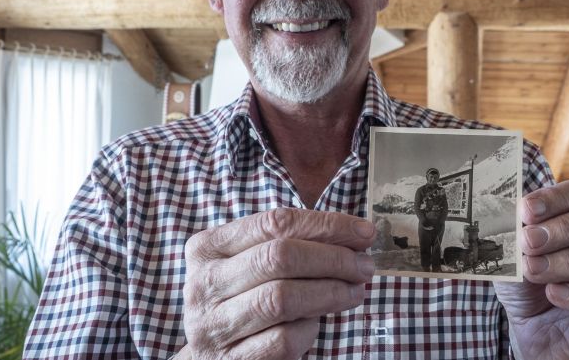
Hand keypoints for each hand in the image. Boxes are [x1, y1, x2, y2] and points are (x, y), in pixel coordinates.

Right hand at [180, 208, 375, 359]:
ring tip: (355, 291)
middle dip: (333, 258)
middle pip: (279, 256)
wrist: (210, 359)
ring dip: (330, 292)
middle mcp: (204, 283)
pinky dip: (310, 329)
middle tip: (364, 266)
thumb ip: (289, 244)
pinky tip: (319, 322)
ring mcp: (213, 325)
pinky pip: (283, 339)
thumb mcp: (251, 264)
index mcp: (208, 248)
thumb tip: (354, 235)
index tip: (364, 232)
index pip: (274, 222)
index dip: (326, 224)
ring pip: (282, 298)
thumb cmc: (241, 299)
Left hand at [493, 180, 568, 359]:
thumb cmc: (530, 292)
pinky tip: (558, 294)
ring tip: (536, 270)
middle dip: (565, 228)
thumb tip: (513, 215)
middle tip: (530, 241)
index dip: (557, 198)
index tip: (526, 209)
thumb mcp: (514, 260)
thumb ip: (517, 236)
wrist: (536, 340)